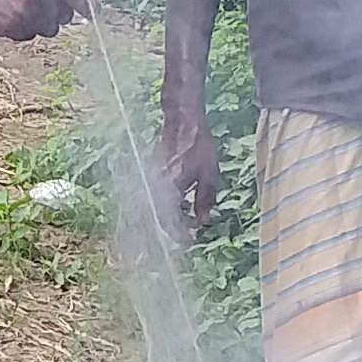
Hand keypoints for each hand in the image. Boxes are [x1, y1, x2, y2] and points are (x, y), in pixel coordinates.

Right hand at [0, 0, 88, 42]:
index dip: (83, 5)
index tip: (86, 11)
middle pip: (65, 17)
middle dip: (59, 12)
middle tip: (47, 5)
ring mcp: (25, 13)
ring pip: (48, 29)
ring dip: (43, 22)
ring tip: (29, 9)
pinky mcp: (12, 28)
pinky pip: (29, 34)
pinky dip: (26, 28)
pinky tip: (16, 14)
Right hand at [161, 103, 221, 230]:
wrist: (183, 122)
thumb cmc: (199, 146)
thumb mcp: (209, 176)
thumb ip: (204, 201)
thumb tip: (201, 222)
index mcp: (171, 188)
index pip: (170, 221)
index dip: (180, 234)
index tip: (190, 239)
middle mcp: (157, 185)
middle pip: (161, 216)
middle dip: (175, 226)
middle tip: (189, 230)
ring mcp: (152, 178)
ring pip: (158, 206)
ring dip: (172, 214)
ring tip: (190, 212)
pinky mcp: (152, 172)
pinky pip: (157, 194)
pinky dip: (168, 201)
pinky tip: (183, 198)